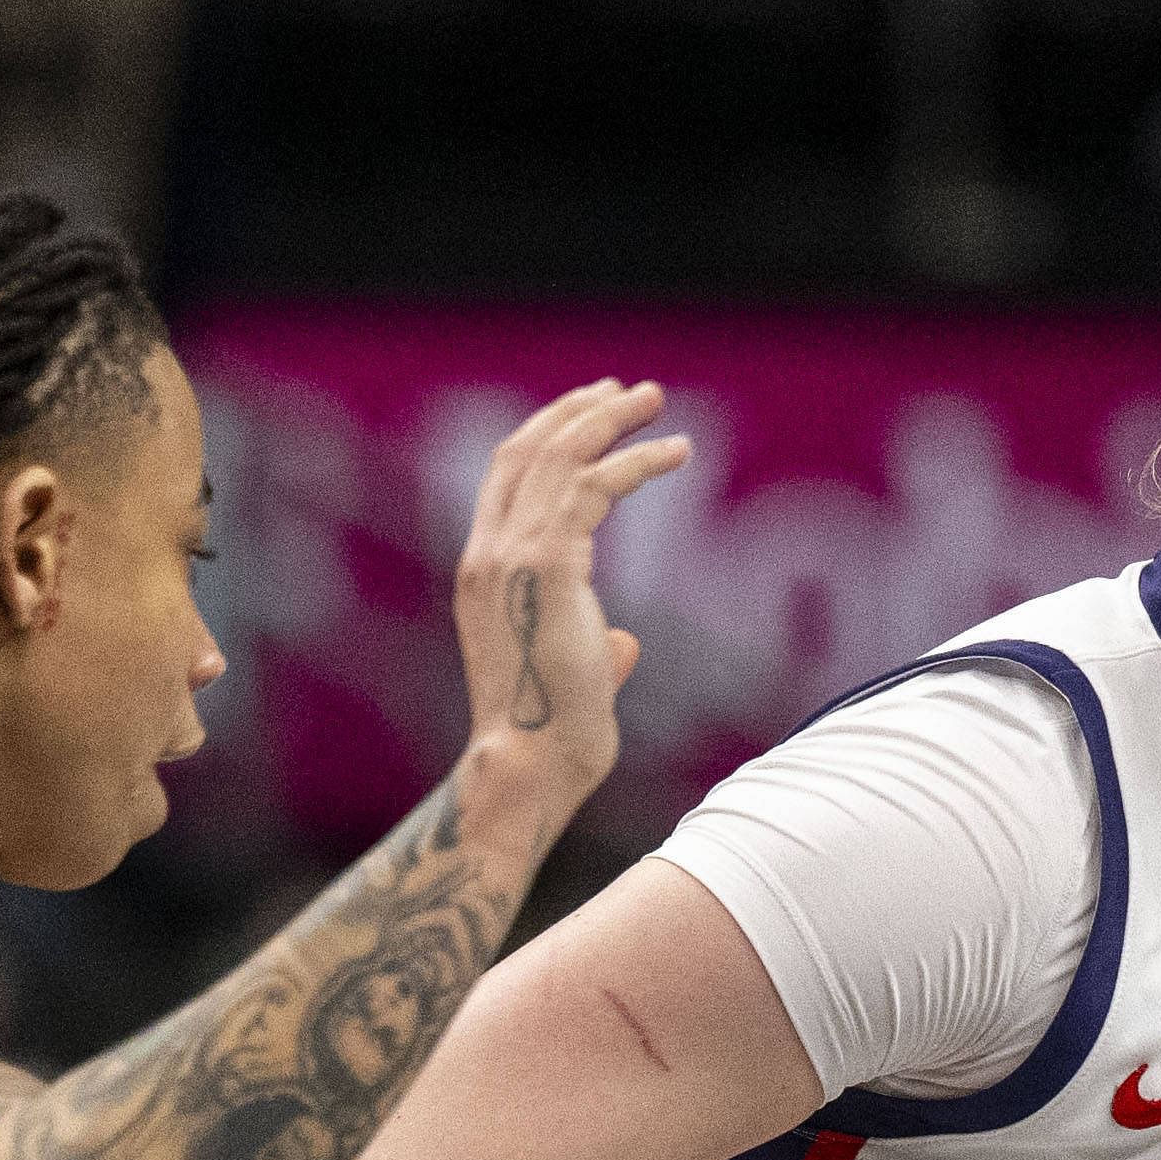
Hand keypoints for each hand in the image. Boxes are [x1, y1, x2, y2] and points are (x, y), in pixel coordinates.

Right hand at [445, 380, 687, 812]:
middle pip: (526, 449)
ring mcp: (509, 555)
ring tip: (656, 401)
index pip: (507, 477)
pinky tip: (678, 454)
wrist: (530, 768)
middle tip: (632, 392)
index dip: (550, 434)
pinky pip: (595, 485)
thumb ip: (594, 645)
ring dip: (611, 419)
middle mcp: (486, 554)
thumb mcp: (574, 676)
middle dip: (580, 410)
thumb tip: (623, 643)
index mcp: (483, 573)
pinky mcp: (547, 563)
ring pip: (559, 454)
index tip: (596, 414)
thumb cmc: (555, 740)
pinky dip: (638, 461)